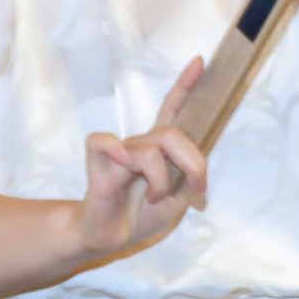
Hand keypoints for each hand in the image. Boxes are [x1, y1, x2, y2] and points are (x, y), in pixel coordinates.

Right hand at [69, 57, 208, 267]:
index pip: (172, 111)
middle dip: (192, 163)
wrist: (112, 236)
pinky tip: (122, 161)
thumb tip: (194, 174)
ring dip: (161, 182)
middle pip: (172, 135)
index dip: (184, 86)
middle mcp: (140, 144)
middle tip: (195, 189)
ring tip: (154, 199)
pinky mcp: (99, 162)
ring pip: (151, 151)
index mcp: (160, 149)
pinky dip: (115, 149)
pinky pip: (104, 143)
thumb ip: (188, 182)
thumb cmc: (141, 215)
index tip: (200, 62)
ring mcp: (119, 152)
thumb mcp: (178, 202)